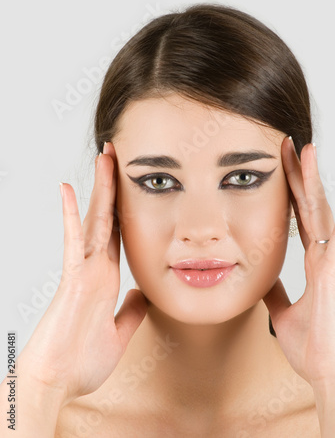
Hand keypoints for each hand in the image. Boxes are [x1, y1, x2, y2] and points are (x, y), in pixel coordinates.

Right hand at [18, 142, 147, 404]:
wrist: (58, 384)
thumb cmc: (82, 361)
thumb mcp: (119, 333)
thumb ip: (131, 312)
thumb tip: (143, 294)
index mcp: (107, 277)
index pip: (120, 233)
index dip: (125, 207)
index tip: (131, 183)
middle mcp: (95, 267)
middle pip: (108, 218)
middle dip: (113, 185)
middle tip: (117, 155)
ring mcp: (82, 270)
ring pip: (93, 221)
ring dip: (99, 189)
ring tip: (104, 159)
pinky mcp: (71, 279)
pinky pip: (72, 242)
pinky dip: (71, 216)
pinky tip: (67, 191)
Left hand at [263, 136, 334, 388]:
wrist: (331, 375)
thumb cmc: (317, 351)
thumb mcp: (285, 316)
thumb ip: (275, 296)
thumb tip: (259, 283)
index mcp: (317, 263)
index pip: (302, 221)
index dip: (293, 196)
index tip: (281, 172)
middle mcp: (327, 253)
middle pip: (310, 206)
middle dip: (298, 176)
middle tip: (287, 146)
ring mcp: (332, 255)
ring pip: (318, 206)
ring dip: (307, 176)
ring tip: (299, 147)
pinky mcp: (332, 260)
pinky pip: (321, 219)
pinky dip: (314, 194)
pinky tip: (307, 168)